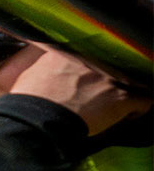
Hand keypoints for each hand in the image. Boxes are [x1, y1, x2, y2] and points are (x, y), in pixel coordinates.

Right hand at [10, 49, 150, 136]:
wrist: (39, 118)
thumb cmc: (29, 100)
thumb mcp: (32, 73)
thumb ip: (47, 67)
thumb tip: (48, 70)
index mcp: (70, 52)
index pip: (92, 55)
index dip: (92, 70)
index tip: (89, 81)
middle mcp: (94, 60)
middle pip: (112, 67)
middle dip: (108, 80)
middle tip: (99, 95)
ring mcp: (111, 77)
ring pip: (131, 82)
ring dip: (124, 92)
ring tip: (114, 105)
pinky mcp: (123, 97)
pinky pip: (144, 100)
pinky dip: (139, 108)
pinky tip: (128, 115)